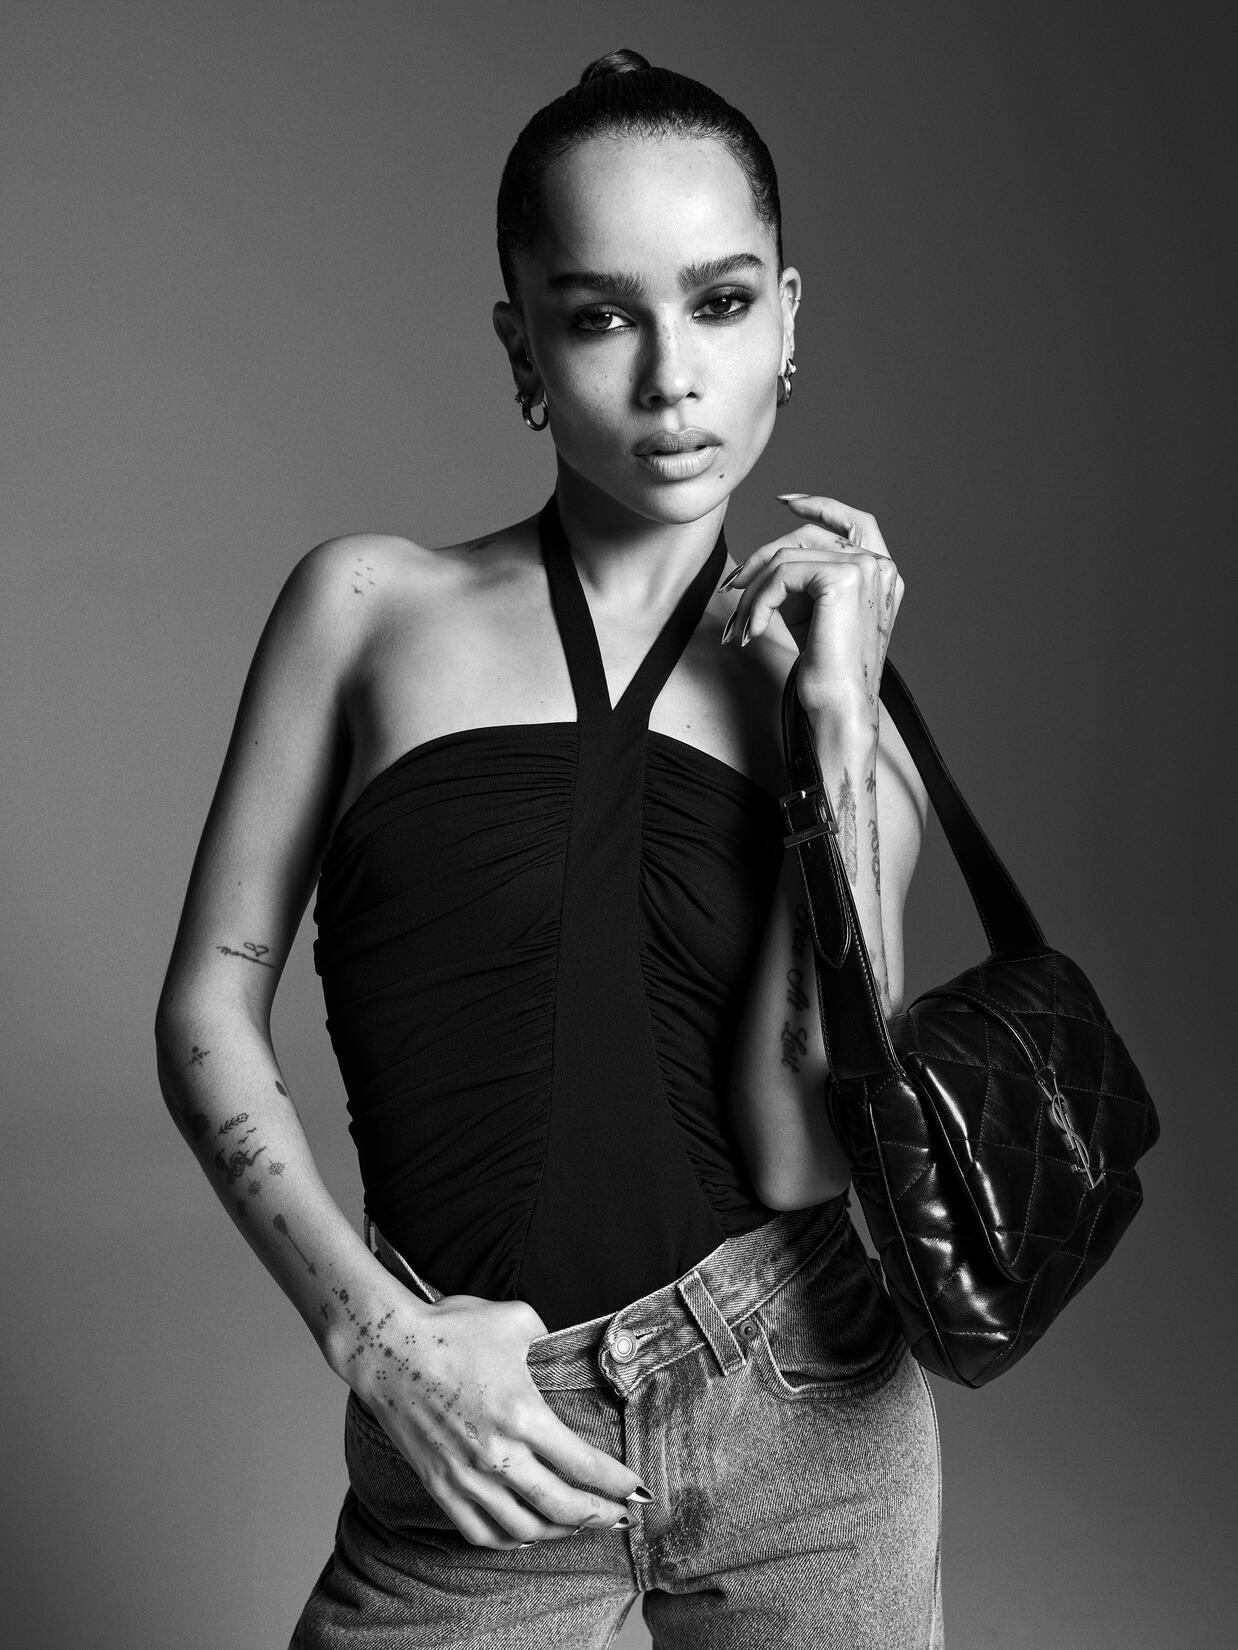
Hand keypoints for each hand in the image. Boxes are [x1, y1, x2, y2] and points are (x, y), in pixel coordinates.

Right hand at [351, 1288, 647, 1547]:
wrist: (388, 1348)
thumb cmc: (453, 1328)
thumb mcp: (518, 1320)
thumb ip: (550, 1342)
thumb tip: (567, 1354)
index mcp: (524, 1415)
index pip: (585, 1466)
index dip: (617, 1483)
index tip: (637, 1489)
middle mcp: (499, 1455)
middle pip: (563, 1507)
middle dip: (600, 1516)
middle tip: (620, 1515)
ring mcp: (467, 1477)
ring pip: (525, 1528)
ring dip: (560, 1532)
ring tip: (579, 1524)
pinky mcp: (440, 1485)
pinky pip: (481, 1532)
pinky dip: (511, 1539)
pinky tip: (528, 1532)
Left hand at [722, 494, 903, 716]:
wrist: (840, 705)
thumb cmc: (827, 670)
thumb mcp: (814, 615)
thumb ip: (803, 581)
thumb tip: (763, 564)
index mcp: (882, 573)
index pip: (855, 521)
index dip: (819, 505)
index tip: (784, 502)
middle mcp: (881, 565)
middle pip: (805, 538)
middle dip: (760, 561)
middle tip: (731, 590)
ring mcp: (866, 567)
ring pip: (786, 557)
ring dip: (753, 591)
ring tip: (741, 626)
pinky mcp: (844, 577)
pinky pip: (782, 574)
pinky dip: (758, 602)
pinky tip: (753, 631)